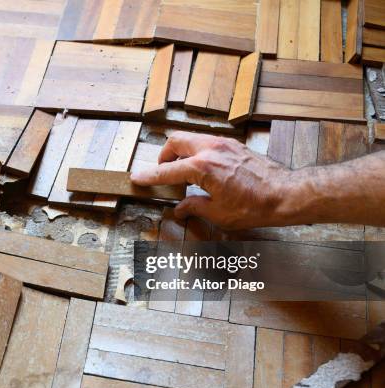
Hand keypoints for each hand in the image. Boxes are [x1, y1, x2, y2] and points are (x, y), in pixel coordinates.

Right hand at [130, 131, 293, 229]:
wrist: (285, 195)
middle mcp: (210, 149)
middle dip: (164, 156)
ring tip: (182, 172)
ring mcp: (223, 144)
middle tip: (163, 172)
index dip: (149, 176)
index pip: (167, 171)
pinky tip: (202, 169)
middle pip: (175, 141)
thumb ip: (193, 207)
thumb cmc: (254, 206)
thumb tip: (179, 209)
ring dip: (181, 152)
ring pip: (191, 138)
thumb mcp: (218, 213)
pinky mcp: (234, 145)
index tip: (137, 178)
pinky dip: (197, 151)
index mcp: (202, 167)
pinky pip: (206, 141)